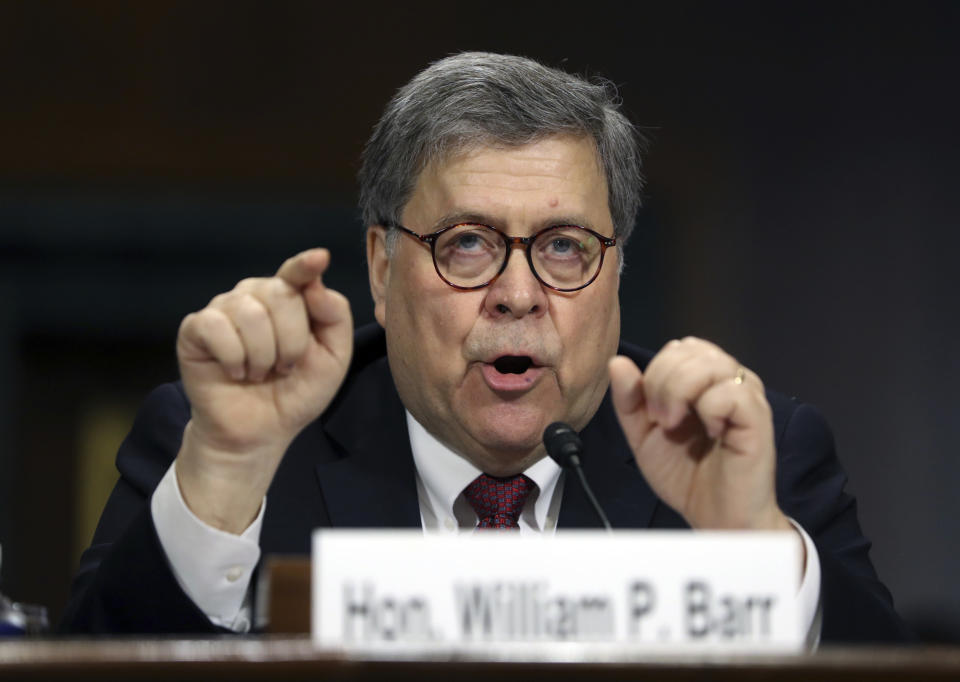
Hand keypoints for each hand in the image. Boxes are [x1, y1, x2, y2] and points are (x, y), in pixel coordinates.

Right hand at [174, 248, 352, 530]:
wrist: (260, 431)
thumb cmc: (295, 391)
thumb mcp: (333, 359)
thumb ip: (334, 317)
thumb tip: (317, 284)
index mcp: (288, 298)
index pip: (297, 273)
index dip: (305, 264)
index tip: (319, 258)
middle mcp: (254, 296)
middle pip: (281, 294)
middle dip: (292, 342)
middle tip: (283, 367)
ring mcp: (223, 309)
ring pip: (251, 313)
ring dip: (263, 356)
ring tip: (259, 373)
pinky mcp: (195, 329)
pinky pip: (217, 328)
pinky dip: (233, 358)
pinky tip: (235, 372)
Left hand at [608, 337, 790, 531]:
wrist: (716, 520)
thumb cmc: (687, 476)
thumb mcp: (643, 436)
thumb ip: (629, 400)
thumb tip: (617, 363)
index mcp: (704, 381)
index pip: (678, 348)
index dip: (655, 373)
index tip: (651, 412)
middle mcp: (728, 381)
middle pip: (689, 349)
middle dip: (662, 382)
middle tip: (662, 421)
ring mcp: (746, 397)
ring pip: (709, 363)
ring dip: (680, 393)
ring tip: (676, 425)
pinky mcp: (758, 418)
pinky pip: (731, 391)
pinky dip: (709, 409)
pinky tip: (711, 431)